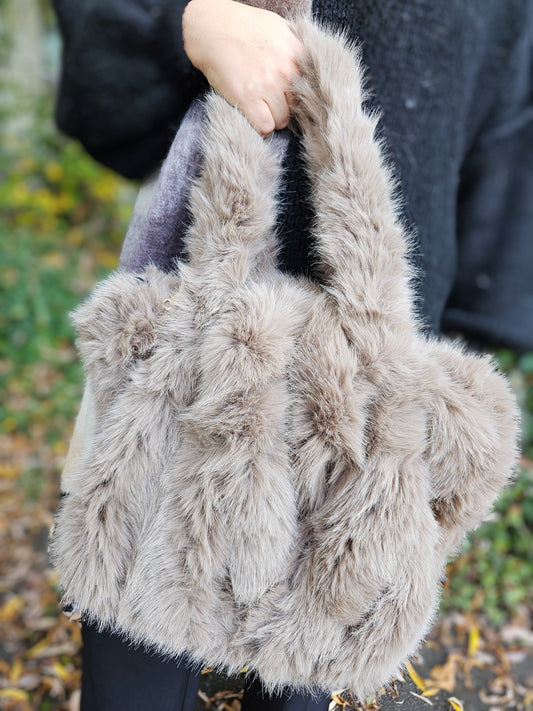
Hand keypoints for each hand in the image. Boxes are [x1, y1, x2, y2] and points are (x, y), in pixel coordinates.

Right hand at [182, 0, 303, 134]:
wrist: (210, 27)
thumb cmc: (242, 27)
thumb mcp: (278, 26)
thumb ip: (295, 46)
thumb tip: (307, 66)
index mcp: (296, 52)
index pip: (309, 89)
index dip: (297, 94)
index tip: (288, 95)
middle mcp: (286, 70)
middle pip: (297, 107)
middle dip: (285, 107)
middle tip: (271, 101)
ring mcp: (268, 85)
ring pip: (282, 120)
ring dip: (272, 117)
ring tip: (260, 105)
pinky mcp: (248, 98)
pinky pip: (265, 127)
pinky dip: (260, 125)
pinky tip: (253, 113)